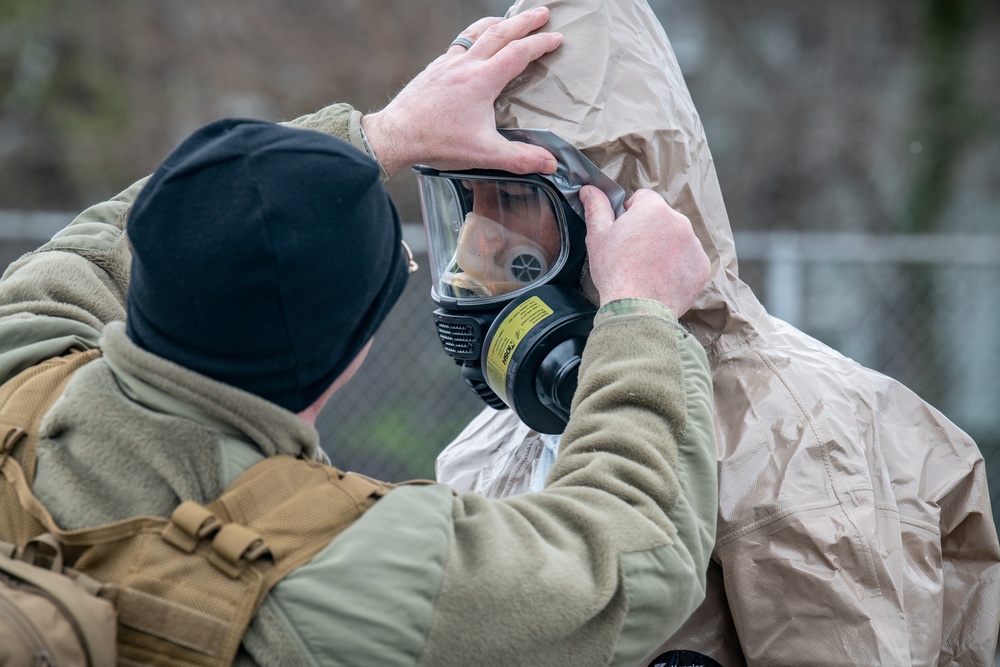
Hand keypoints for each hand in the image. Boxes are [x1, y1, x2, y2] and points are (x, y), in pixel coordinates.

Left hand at [361, 8, 561, 176]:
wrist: (396, 135)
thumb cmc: (437, 142)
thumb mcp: (484, 153)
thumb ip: (519, 159)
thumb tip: (549, 164)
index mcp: (481, 80)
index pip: (518, 53)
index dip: (541, 43)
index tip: (557, 38)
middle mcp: (465, 65)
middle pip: (500, 32)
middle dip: (524, 21)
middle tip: (542, 12)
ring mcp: (447, 63)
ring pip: (476, 32)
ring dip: (497, 22)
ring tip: (510, 19)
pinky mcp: (434, 68)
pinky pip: (459, 43)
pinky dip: (474, 36)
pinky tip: (475, 43)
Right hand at [581, 186, 709, 315]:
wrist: (637, 309)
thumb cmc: (616, 272)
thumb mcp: (598, 237)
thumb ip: (596, 208)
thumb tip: (589, 190)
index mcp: (653, 209)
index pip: (644, 198)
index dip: (631, 212)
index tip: (624, 230)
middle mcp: (679, 222)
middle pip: (662, 218)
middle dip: (650, 230)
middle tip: (633, 253)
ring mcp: (693, 245)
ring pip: (677, 238)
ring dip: (666, 247)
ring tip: (648, 269)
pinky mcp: (702, 267)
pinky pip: (689, 260)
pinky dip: (679, 267)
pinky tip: (662, 279)